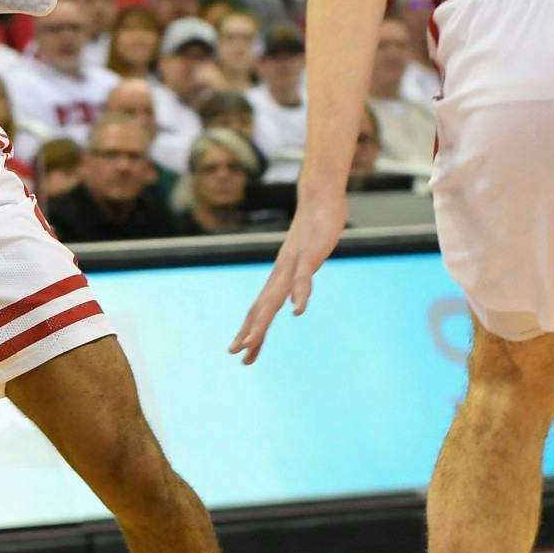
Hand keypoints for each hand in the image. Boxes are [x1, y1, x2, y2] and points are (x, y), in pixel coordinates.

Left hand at [229, 191, 346, 363]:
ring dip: (262, 321)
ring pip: (274, 297)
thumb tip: (292, 294)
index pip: (260, 309)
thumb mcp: (302, 260)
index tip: (242, 353)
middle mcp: (280, 273)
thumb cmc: (312, 229)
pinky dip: (298, 294)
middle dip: (249, 333)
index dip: (252, 331)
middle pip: (261, 308)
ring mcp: (293, 264)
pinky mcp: (310, 254)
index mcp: (279, 277)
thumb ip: (296, 277)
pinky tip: (297, 311)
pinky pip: (302, 277)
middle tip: (236, 354)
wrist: (318, 197)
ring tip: (250, 342)